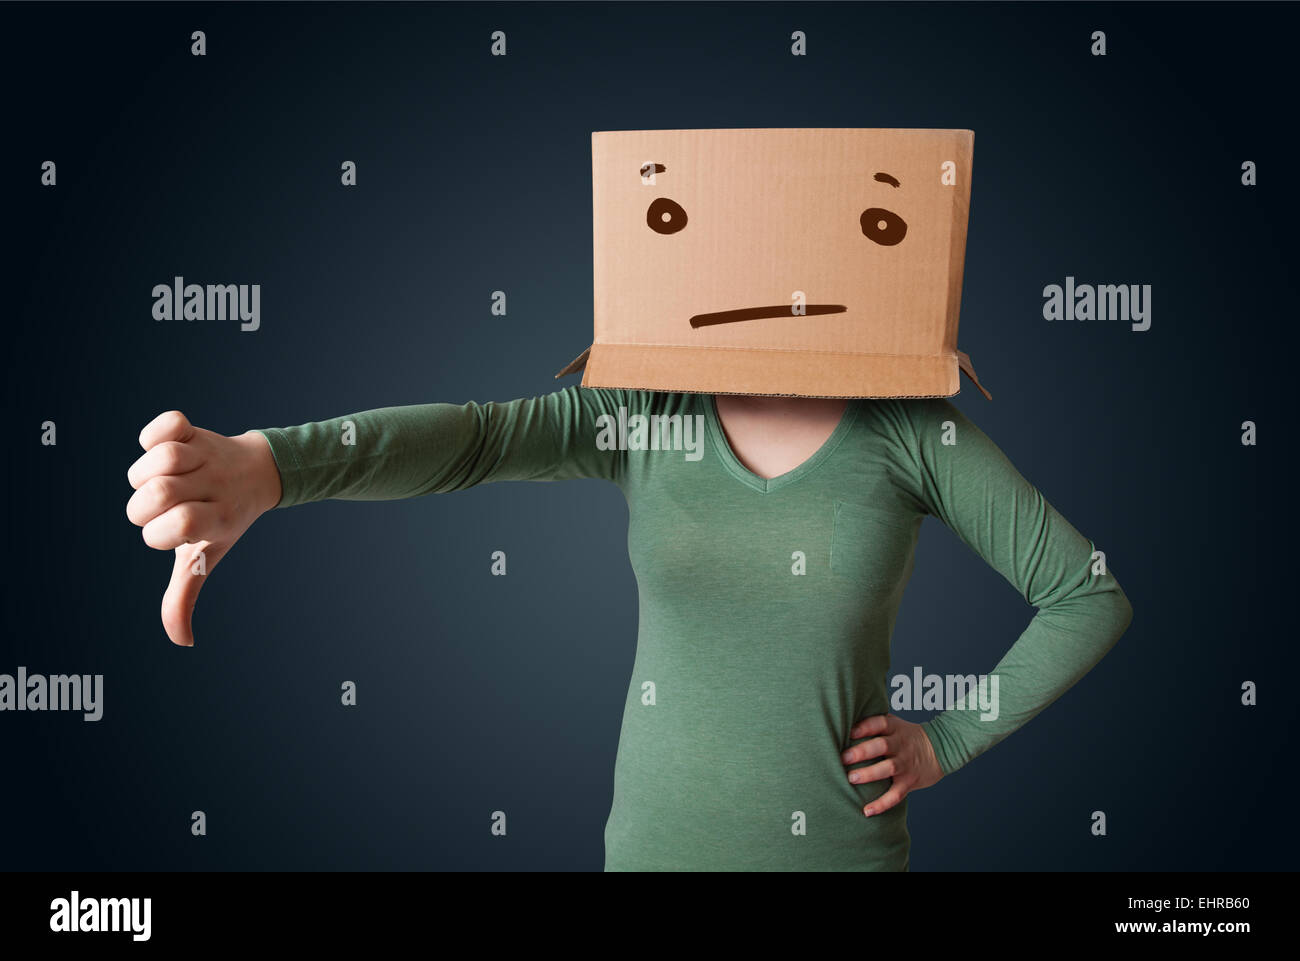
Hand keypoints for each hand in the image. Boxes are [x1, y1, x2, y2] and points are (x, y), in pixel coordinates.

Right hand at [126, 410, 282, 646]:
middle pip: (162, 490)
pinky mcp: (195, 430)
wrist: (261, 473)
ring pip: (164, 457)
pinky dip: (155, 432)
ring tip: (156, 481)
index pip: (181, 523)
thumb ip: (185, 595)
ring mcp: (206, 455)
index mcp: (218, 518)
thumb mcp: (206, 556)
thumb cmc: (222, 520)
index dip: (161, 532)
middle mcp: (215, 486)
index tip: (169, 533)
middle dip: (144, 505)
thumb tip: (182, 641)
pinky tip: (160, 447)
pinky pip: (169, 423)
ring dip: (144, 472)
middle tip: (157, 508)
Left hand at [840, 713, 943, 816]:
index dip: (864, 727)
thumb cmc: (908, 736)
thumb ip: (874, 722)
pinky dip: (882, 804)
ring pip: (888, 768)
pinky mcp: (909, 782)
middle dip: (862, 752)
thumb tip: (842, 720)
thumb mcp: (895, 723)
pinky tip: (866, 811)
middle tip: (843, 758)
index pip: (879, 723)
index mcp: (895, 728)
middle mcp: (900, 745)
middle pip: (881, 746)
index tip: (848, 732)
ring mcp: (905, 764)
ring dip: (869, 774)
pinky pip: (896, 794)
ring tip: (851, 779)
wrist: (943, 748)